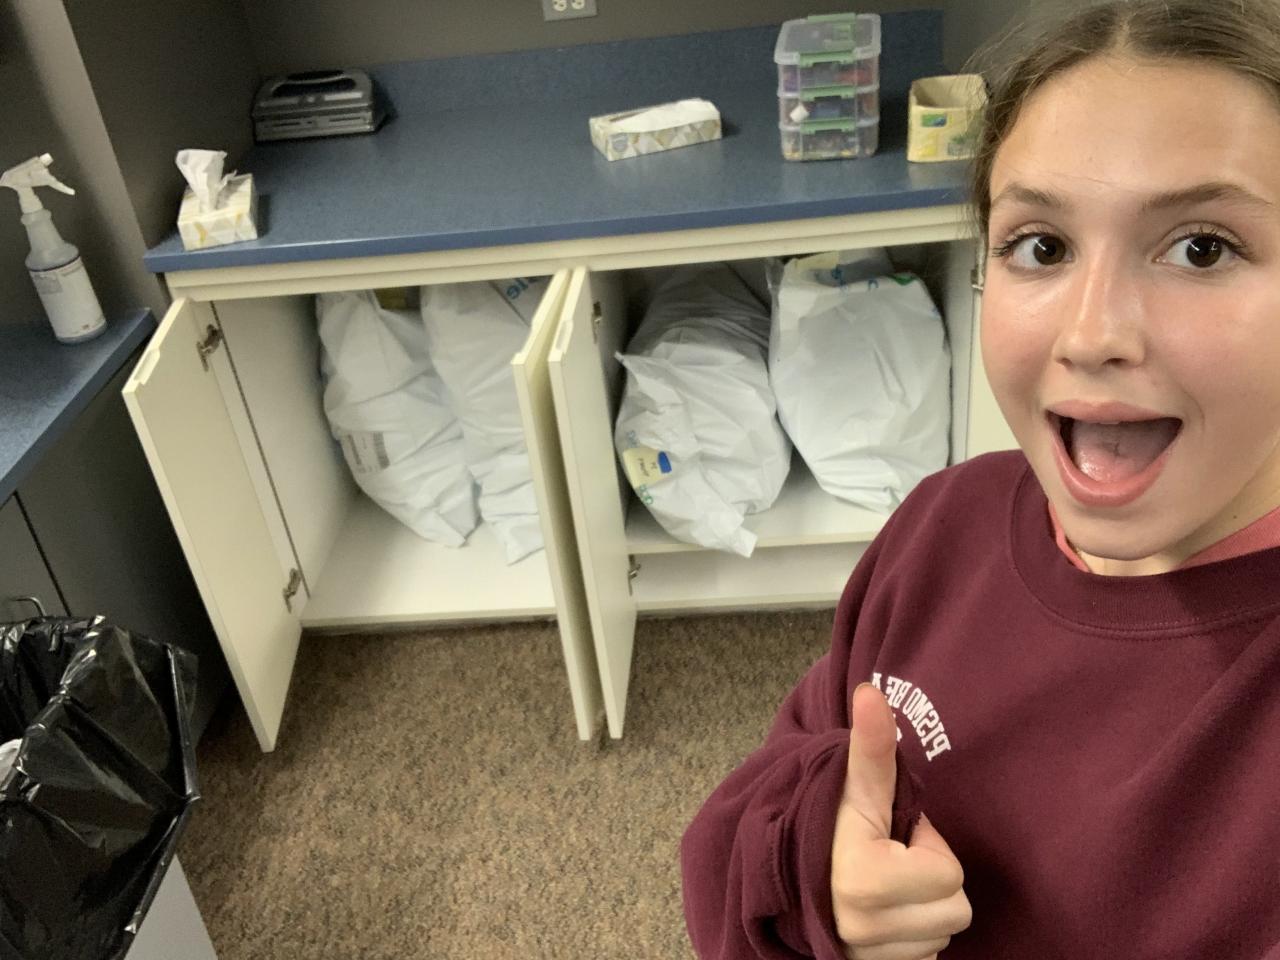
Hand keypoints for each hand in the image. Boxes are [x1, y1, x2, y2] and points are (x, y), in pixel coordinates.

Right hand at [831, 684, 971, 959]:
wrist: (776, 872)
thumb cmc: (824, 824)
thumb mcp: (852, 787)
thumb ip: (871, 746)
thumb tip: (872, 691)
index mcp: (867, 880)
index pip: (950, 874)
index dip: (927, 847)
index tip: (892, 837)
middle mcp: (865, 928)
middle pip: (955, 910)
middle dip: (930, 880)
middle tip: (891, 858)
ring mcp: (867, 955)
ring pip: (940, 936)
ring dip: (921, 909)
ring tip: (884, 883)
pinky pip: (923, 958)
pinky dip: (910, 935)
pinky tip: (882, 910)